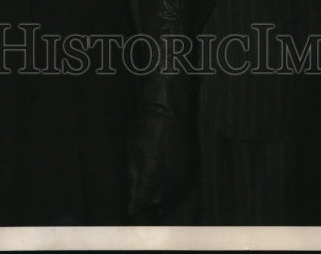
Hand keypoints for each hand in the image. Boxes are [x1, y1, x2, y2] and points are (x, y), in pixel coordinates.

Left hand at [128, 98, 193, 220]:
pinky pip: (178, 186)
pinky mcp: (188, 168)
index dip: (136, 207)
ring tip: (151, 195)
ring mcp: (180, 173)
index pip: (143, 200)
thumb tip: (132, 193)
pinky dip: (170, 189)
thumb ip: (133, 175)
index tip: (131, 209)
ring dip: (160, 198)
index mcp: (152, 172)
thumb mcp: (133, 150)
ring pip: (170, 196)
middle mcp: (169, 177)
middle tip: (140, 202)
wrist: (169, 111)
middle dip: (148, 205)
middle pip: (158, 203)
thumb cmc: (146, 127)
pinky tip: (163, 184)